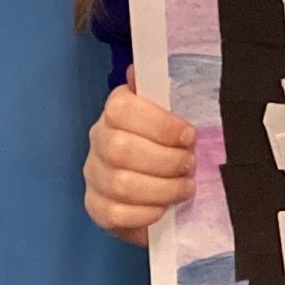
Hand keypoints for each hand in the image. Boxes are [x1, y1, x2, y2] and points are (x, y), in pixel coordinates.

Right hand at [84, 67, 195, 245]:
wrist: (157, 184)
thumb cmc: (168, 143)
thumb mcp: (172, 114)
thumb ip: (161, 93)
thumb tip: (138, 70)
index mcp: (115, 111)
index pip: (122, 109)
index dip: (159, 124)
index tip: (188, 135)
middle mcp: (98, 140)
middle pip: (121, 150)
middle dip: (165, 160)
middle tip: (189, 165)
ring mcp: (94, 175)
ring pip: (121, 184)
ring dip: (162, 188)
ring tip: (184, 187)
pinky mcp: (97, 207)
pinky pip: (116, 214)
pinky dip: (146, 213)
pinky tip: (163, 208)